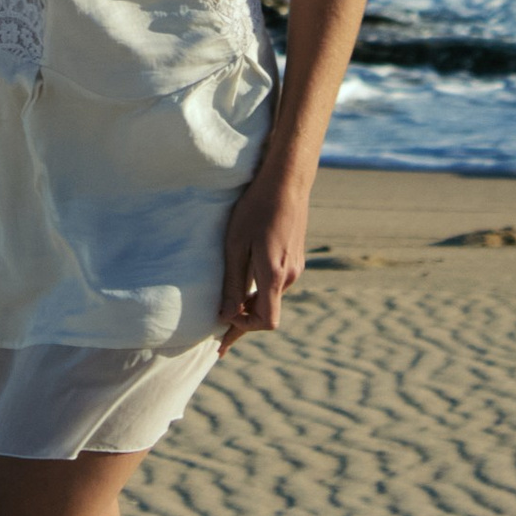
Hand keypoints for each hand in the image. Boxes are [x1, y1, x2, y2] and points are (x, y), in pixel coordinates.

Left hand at [218, 166, 308, 348]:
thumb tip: (226, 316)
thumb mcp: (235, 245)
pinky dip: (261, 290)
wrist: (286, 181)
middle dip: (244, 322)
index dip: (244, 329)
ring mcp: (295, 266)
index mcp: (274, 275)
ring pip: (272, 296)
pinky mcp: (295, 256)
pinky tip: (246, 282)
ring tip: (228, 307)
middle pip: (268, 311)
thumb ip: (233, 283)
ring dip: (252, 305)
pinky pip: (277, 282)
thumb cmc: (256, 209)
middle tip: (219, 334)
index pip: (266, 321)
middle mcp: (290, 275)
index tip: (222, 327)